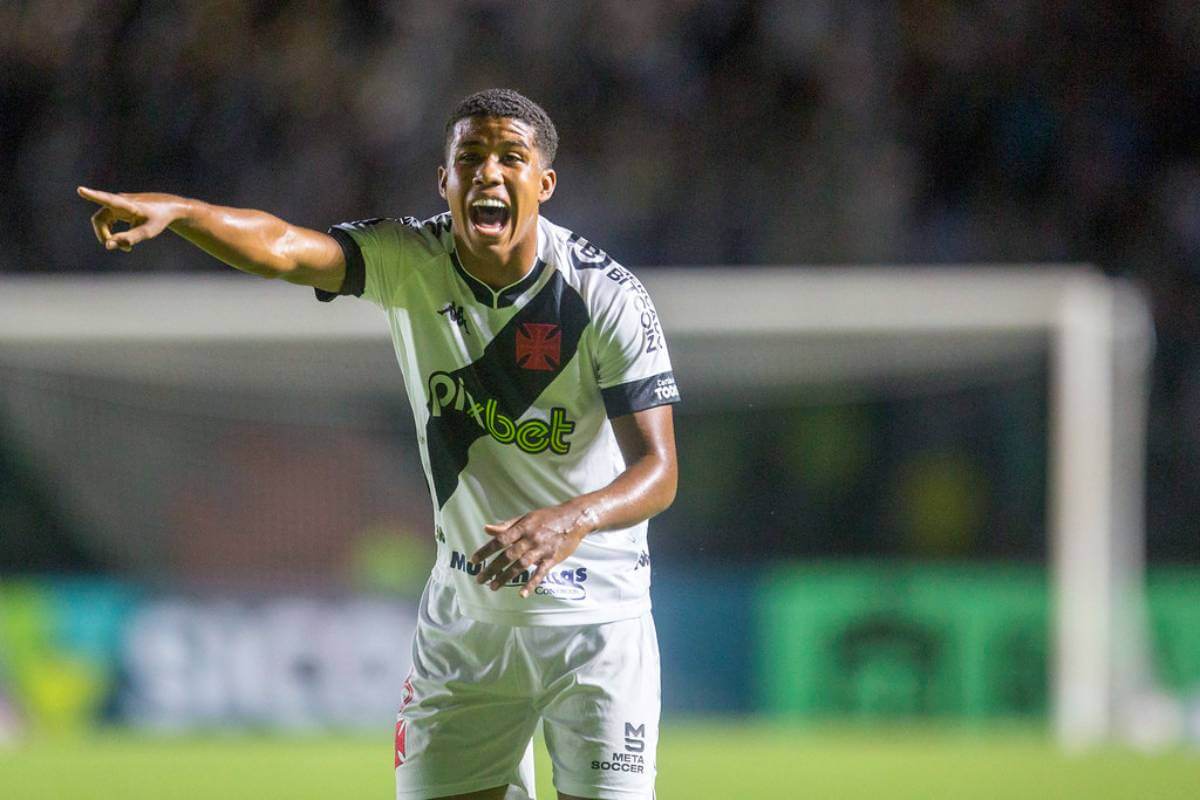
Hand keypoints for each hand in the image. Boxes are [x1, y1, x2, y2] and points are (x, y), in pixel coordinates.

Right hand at [77, 186, 181, 252]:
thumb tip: (108, 246)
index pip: (106, 199)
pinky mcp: (118, 209)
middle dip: (105, 236)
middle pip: (99, 220)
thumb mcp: (147, 232)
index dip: (92, 195)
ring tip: (127, 248)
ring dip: (109, 236)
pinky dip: (113, 233)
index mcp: (126, 204)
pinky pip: (107, 221)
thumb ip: (128, 238)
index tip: (80, 190)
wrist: (168, 208)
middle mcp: (118, 201)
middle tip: (122, 249)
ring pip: (102, 222)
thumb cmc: (158, 219)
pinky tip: (125, 243)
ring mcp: (116, 204)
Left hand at [469, 504, 596, 597]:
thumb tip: (487, 529)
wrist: (574, 518)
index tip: (474, 560)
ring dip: (506, 577)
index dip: (486, 551)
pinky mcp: (552, 558)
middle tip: (480, 579)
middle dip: (493, 568)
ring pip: (521, 565)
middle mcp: (531, 538)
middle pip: (508, 555)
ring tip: (493, 586)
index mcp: (523, 527)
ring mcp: (542, 549)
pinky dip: (531, 583)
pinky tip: (522, 594)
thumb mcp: (526, 517)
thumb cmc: (548, 517)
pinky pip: (540, 573)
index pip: (500, 540)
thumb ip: (506, 525)